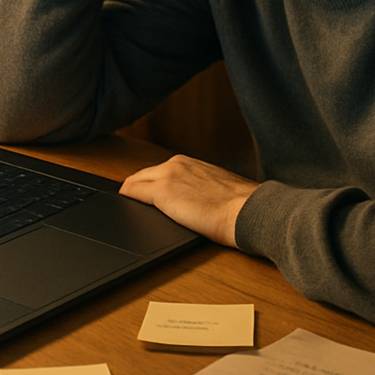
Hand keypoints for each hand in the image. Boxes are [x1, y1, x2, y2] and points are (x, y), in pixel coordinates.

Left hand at [119, 154, 259, 246]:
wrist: (249, 211)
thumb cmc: (241, 206)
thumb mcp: (216, 189)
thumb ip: (198, 188)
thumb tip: (191, 199)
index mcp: (190, 163)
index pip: (159, 171)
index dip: (148, 184)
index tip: (143, 194)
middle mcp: (177, 164)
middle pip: (143, 175)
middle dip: (135, 188)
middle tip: (129, 200)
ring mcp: (168, 177)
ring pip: (135, 182)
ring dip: (131, 193)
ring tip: (127, 204)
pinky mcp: (162, 192)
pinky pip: (132, 193)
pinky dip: (127, 199)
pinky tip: (125, 206)